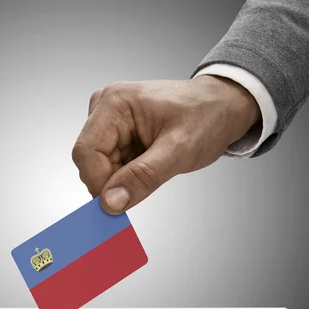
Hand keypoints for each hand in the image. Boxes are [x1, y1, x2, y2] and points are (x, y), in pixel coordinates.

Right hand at [71, 76, 260, 213]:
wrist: (223, 106)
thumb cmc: (207, 116)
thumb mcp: (179, 150)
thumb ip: (142, 177)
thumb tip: (110, 203)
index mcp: (115, 103)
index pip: (85, 152)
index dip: (98, 182)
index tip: (118, 205)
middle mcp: (105, 108)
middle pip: (90, 161)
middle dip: (113, 181)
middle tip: (147, 184)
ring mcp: (109, 120)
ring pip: (99, 167)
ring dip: (123, 178)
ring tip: (155, 167)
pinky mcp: (116, 133)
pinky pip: (110, 165)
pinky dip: (127, 175)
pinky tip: (150, 165)